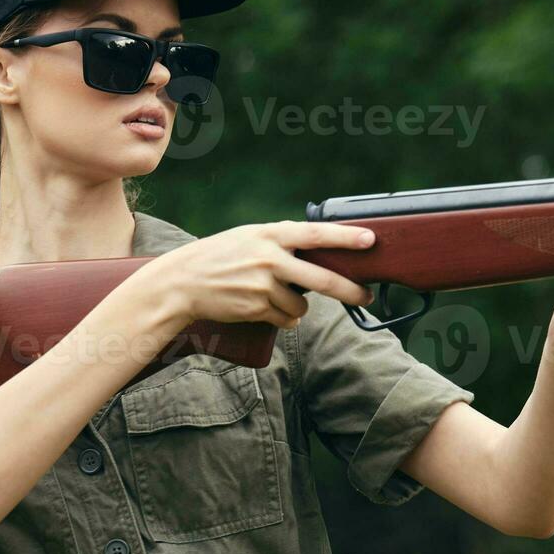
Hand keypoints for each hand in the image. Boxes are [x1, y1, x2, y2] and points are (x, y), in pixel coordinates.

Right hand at [151, 221, 377, 328]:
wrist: (183, 281)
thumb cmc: (220, 257)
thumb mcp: (250, 237)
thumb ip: (282, 242)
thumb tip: (319, 251)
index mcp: (270, 234)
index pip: (316, 234)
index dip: (346, 237)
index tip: (370, 239)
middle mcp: (269, 258)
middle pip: (322, 279)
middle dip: (349, 291)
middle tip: (366, 296)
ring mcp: (263, 285)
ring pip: (301, 305)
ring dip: (296, 307)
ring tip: (271, 296)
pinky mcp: (256, 308)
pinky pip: (286, 319)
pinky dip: (283, 317)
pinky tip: (262, 307)